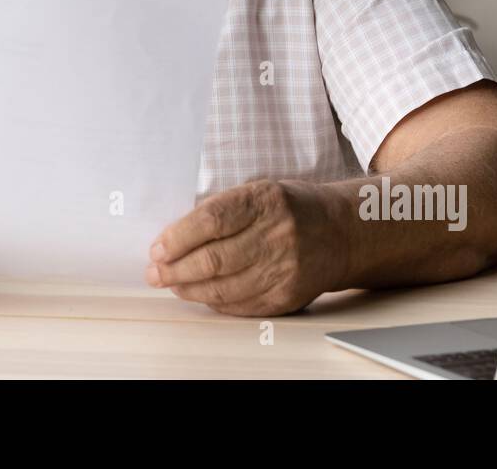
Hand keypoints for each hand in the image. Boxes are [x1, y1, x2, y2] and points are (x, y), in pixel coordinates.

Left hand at [145, 179, 343, 315]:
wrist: (341, 232)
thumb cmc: (290, 208)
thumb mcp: (259, 192)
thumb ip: (222, 211)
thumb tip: (174, 238)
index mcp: (266, 201)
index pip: (212, 220)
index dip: (178, 238)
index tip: (157, 249)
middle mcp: (278, 235)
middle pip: (214, 259)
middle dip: (175, 269)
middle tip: (155, 273)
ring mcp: (285, 269)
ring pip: (224, 288)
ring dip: (189, 289)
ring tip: (172, 284)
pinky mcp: (288, 296)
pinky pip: (241, 305)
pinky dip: (214, 302)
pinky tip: (200, 294)